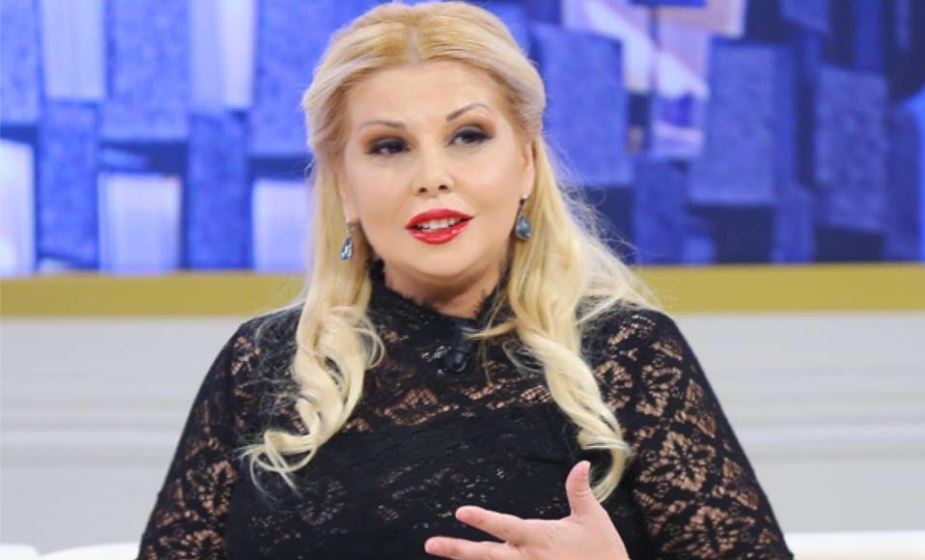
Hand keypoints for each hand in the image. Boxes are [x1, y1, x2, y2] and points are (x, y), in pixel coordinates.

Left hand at [424, 461, 629, 559]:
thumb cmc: (604, 552)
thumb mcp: (593, 518)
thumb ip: (579, 491)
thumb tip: (580, 463)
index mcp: (540, 539)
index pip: (506, 527)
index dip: (483, 520)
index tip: (460, 512)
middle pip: (486, 556)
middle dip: (457, 550)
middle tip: (430, 544)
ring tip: (439, 553)